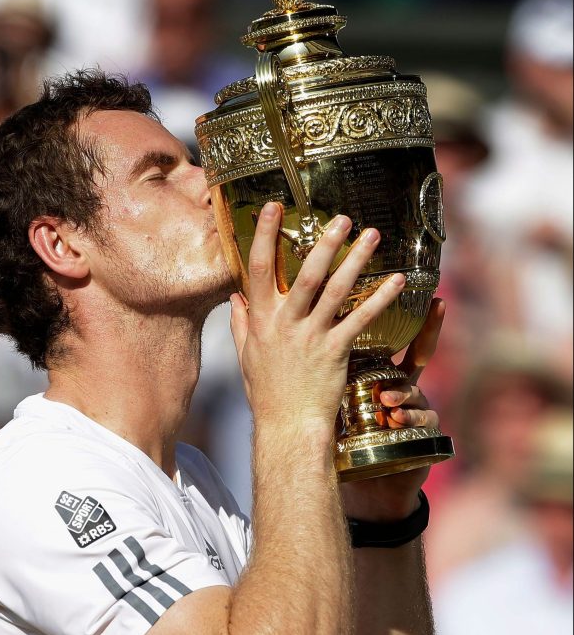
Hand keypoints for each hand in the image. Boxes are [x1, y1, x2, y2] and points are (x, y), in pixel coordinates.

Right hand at [230, 206, 404, 439]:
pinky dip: (380, 298)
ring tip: (372, 236)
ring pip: (335, 291)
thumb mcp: (247, 356)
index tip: (273, 207)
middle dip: (324, 243)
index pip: (258, 269)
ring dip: (356, 261)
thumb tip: (236, 298)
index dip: (264, 236)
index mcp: (262, 321)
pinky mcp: (335, 351)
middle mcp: (285, 324)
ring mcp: (311, 337)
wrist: (288, 426)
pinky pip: (360, 319)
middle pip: (304, 274)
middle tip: (342, 218)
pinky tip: (397, 281)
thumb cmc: (267, 393)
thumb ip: (242, 324)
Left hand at [342, 298, 445, 520]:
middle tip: (435, 313)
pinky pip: (422, 421)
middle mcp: (402, 386)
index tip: (425, 292)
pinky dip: (409, 420)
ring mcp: (416, 409)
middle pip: (418, 355)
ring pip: (416, 391)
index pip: (391, 340)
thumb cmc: (347, 437)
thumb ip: (325, 368)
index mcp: (379, 373)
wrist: (366, 483)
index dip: (402, 316)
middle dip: (428, 334)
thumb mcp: (337, 398)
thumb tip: (301, 332)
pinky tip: (396, 420)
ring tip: (388, 400)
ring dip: (403, 393)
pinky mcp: (423, 435)